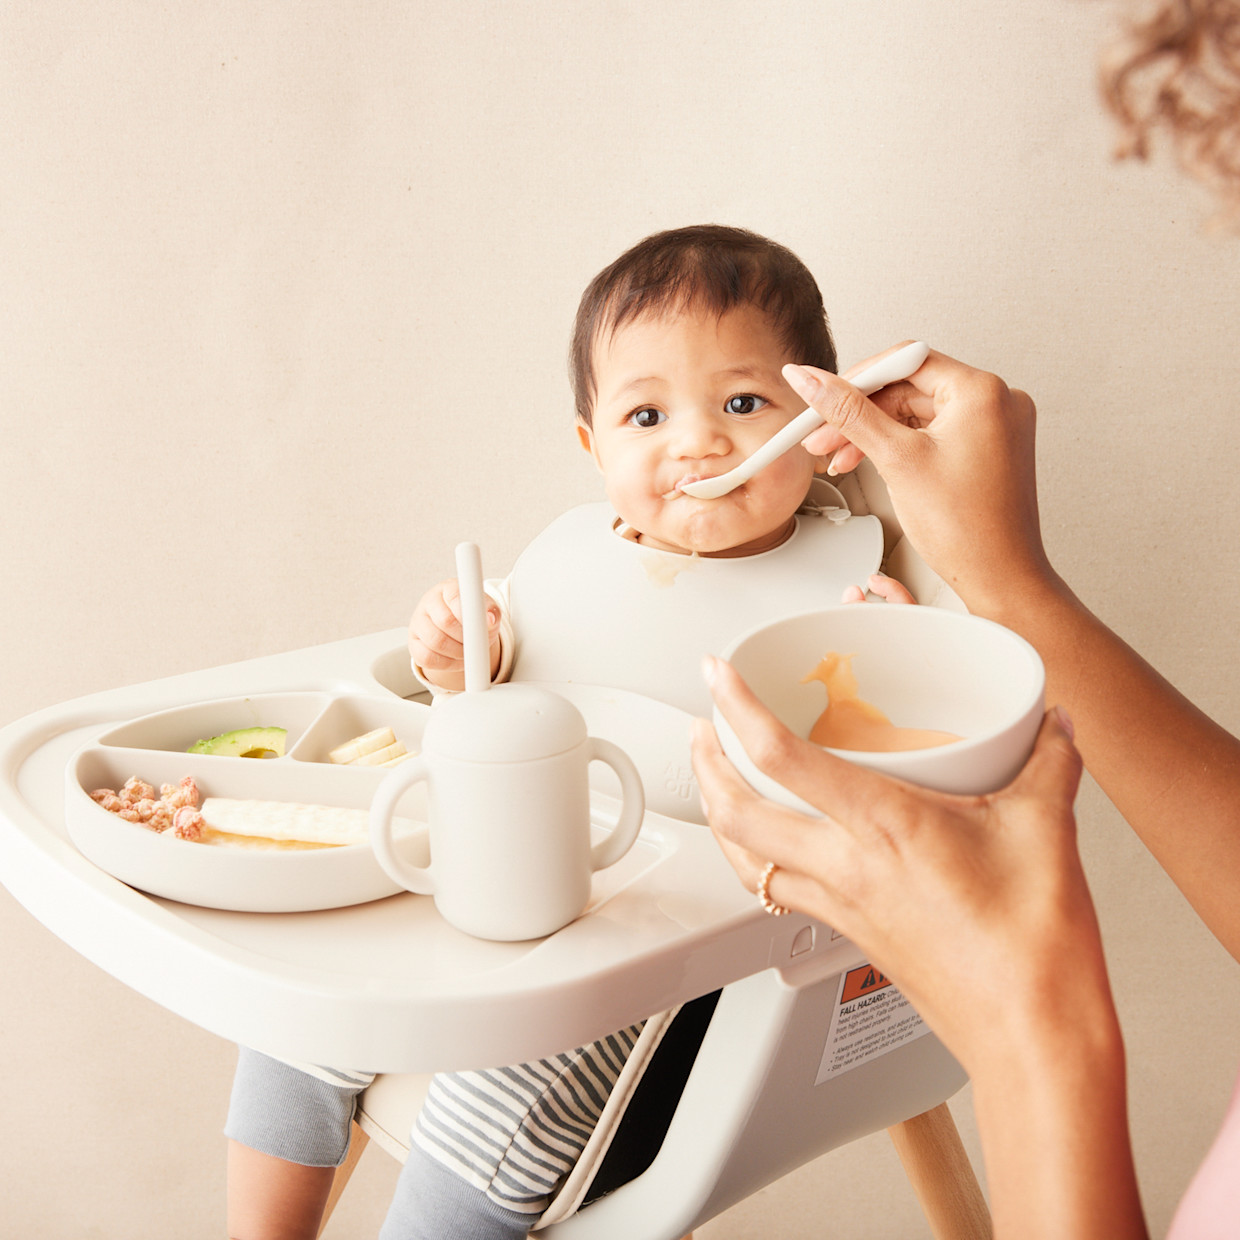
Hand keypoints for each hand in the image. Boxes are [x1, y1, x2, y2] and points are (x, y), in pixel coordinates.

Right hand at [407, 578, 501, 690]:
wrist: (459, 629)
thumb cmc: (471, 615)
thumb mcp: (485, 610)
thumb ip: (491, 612)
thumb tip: (491, 619)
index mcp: (448, 588)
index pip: (455, 596)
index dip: (469, 614)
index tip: (484, 626)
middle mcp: (429, 602)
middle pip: (446, 621)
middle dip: (466, 637)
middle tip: (477, 643)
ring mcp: (418, 622)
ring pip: (435, 642)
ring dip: (458, 652)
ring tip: (469, 652)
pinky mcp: (413, 643)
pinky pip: (426, 658)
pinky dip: (446, 663)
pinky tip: (457, 659)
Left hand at [690, 655, 1101, 1077]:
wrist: (1030, 1034)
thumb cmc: (1033, 949)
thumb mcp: (1045, 830)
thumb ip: (1049, 763)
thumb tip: (1052, 724)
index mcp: (883, 826)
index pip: (782, 756)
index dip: (738, 708)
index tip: (717, 671)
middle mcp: (846, 865)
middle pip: (736, 812)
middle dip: (705, 763)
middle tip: (703, 724)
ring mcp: (840, 903)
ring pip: (744, 857)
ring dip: (718, 812)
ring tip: (715, 778)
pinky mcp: (847, 931)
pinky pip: (776, 888)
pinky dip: (753, 857)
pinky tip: (768, 845)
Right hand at [786, 346, 1057, 619]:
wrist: (999, 578)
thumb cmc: (967, 530)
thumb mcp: (895, 459)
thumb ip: (849, 413)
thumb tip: (812, 380)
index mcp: (982, 392)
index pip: (904, 361)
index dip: (855, 380)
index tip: (821, 394)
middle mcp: (996, 401)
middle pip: (909, 388)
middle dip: (860, 414)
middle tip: (822, 436)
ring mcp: (994, 426)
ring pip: (917, 413)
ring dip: (875, 433)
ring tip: (841, 458)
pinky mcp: (987, 449)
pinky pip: (933, 433)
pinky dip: (900, 446)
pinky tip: (873, 463)